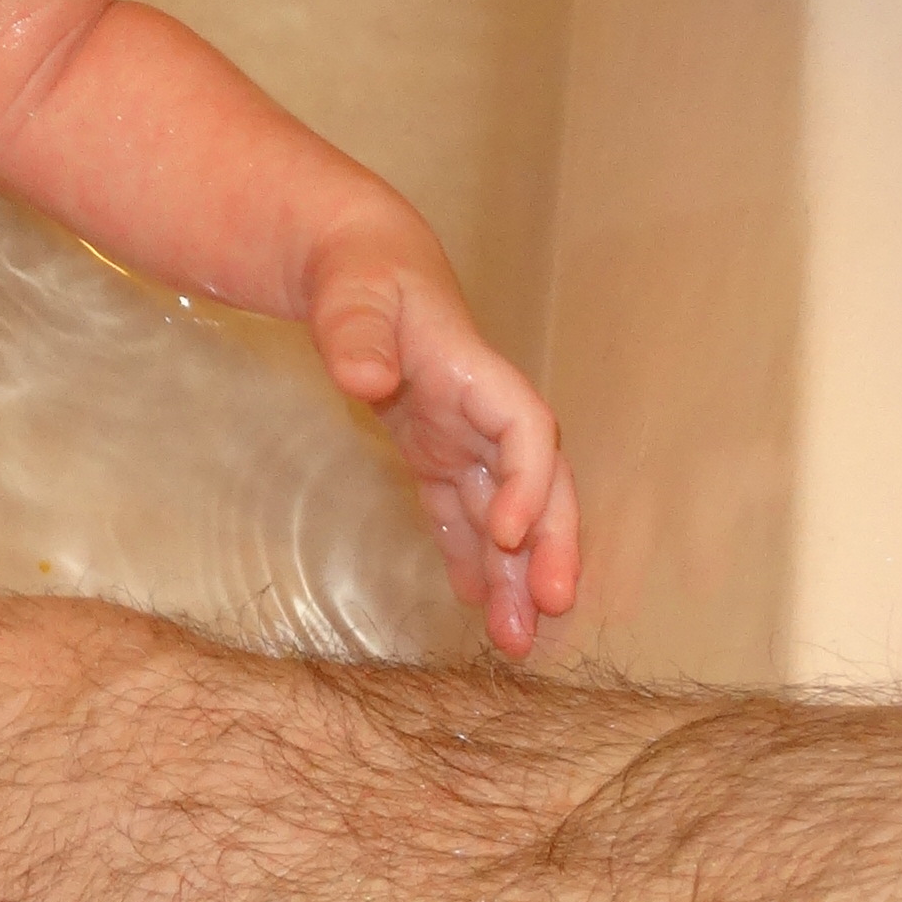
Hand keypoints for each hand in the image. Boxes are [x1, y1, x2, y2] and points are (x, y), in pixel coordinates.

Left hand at [306, 228, 579, 661]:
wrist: (354, 261)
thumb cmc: (358, 269)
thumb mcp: (350, 286)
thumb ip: (353, 329)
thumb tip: (364, 377)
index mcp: (474, 371)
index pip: (523, 429)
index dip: (528, 480)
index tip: (509, 531)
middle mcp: (480, 411)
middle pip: (536, 483)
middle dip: (550, 545)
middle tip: (548, 608)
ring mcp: (461, 436)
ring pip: (502, 512)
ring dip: (515, 572)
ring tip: (515, 641)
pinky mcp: (435, 453)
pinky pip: (462, 513)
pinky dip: (471, 557)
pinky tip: (478, 605)